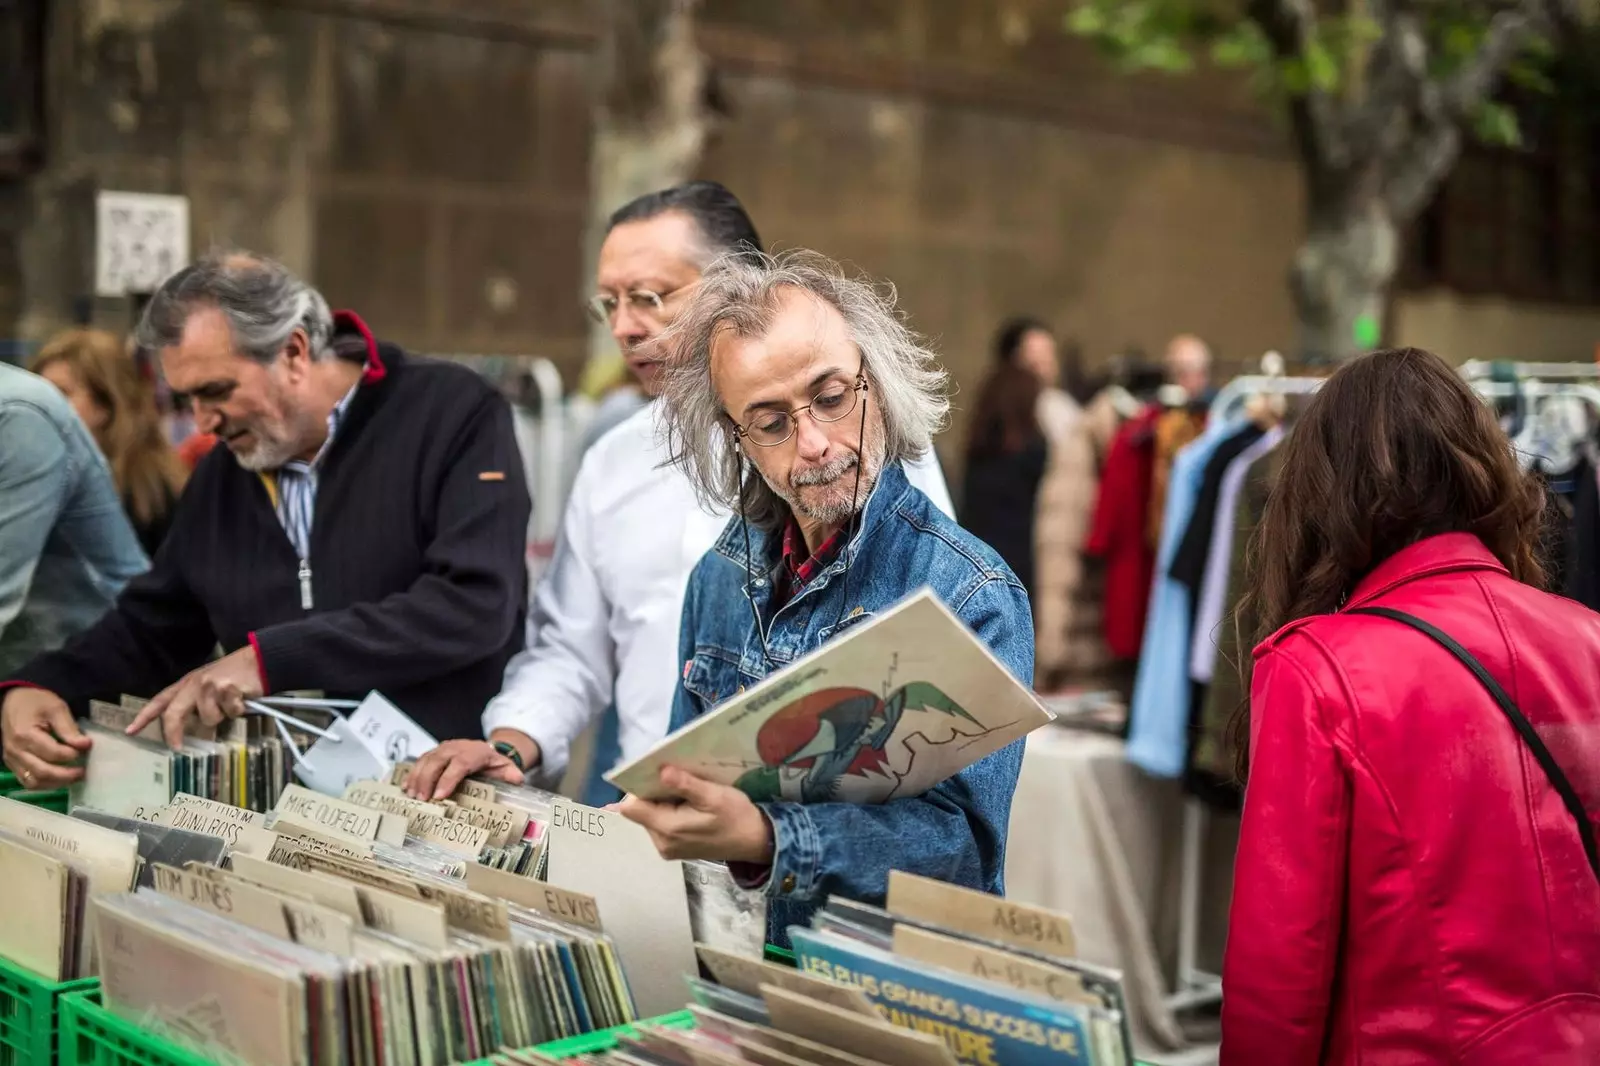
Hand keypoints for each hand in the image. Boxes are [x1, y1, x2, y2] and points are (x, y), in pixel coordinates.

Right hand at [1, 687, 91, 788]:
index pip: (53, 753)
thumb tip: (84, 744)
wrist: (12, 701)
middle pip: (42, 772)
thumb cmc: (35, 702)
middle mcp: (15, 751)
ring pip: (34, 782)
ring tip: (75, 776)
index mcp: (25, 735)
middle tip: (84, 770)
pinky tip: (61, 778)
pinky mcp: (13, 765)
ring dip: (57, 783)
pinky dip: (46, 784)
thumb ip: (68, 727)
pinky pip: (28, 781)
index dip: (72, 754)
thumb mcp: (55, 708)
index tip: (87, 748)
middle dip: (66, 775)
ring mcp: (12, 760)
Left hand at [128, 645, 264, 749]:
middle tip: (177, 747)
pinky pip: (230, 712)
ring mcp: (208, 686)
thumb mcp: (210, 689)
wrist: (258, 660)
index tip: (130, 731)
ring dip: (223, 715)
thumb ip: (200, 708)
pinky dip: (238, 709)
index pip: (160, 701)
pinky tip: (242, 698)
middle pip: (174, 713)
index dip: (144, 717)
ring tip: (232, 703)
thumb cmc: (235, 677)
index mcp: (186, 684)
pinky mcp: (225, 689)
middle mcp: (193, 684)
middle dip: (174, 732)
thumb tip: (198, 733)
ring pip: (208, 717)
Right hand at [404, 736, 528, 800]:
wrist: (485, 750)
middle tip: (421, 798)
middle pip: (438, 760)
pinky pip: (420, 761)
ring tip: (411, 795)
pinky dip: (412, 773)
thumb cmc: (493, 763)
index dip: (449, 779)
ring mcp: (443, 749)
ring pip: (426, 759)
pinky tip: (405, 787)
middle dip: (427, 779)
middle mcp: (456, 748)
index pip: (460, 763)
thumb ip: (511, 774)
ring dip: (417, 777)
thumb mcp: (505, 768)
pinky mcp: (433, 753)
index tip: (439, 796)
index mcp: (475, 752)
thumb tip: (517, 779)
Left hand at [616, 766, 773, 863]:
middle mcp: (661, 842)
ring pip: (649, 816)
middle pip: (640, 811)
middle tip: (678, 781)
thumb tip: (661, 771)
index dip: (638, 788)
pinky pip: (660, 824)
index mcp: (668, 829)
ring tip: (687, 793)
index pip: (631, 807)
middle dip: (653, 793)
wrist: (754, 841)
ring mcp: (666, 848)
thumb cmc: (736, 816)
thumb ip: (685, 785)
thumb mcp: (714, 796)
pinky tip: (689, 806)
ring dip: (663, 802)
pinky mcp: (673, 848)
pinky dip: (670, 812)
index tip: (656, 774)